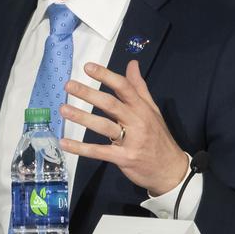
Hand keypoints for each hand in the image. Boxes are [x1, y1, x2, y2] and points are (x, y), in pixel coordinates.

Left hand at [60, 60, 189, 195]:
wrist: (170, 170)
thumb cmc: (159, 138)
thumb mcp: (153, 110)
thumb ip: (140, 88)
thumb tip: (132, 64)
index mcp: (142, 108)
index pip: (124, 87)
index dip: (106, 76)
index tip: (88, 67)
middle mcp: (136, 122)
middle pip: (110, 104)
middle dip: (88, 94)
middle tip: (69, 85)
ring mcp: (130, 141)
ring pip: (103, 126)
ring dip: (82, 117)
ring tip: (64, 109)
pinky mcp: (124, 158)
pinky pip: (99, 151)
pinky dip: (81, 148)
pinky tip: (65, 143)